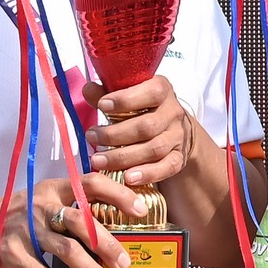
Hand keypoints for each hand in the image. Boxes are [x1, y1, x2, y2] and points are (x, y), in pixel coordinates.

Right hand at [0, 173, 144, 267]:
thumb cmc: (8, 220)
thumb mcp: (38, 203)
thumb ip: (69, 209)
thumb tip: (111, 230)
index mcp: (52, 190)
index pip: (91, 183)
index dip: (119, 194)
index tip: (141, 210)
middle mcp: (40, 207)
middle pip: (83, 222)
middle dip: (109, 244)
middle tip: (126, 263)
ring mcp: (25, 231)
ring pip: (68, 252)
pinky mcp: (13, 256)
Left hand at [84, 75, 196, 198]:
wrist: (172, 129)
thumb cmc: (143, 110)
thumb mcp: (128, 96)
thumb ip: (107, 93)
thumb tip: (88, 89)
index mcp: (162, 90)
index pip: (151, 92)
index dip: (126, 99)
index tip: (102, 106)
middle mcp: (173, 113)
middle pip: (147, 126)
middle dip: (115, 134)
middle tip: (91, 137)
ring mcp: (178, 137)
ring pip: (154, 149)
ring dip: (124, 157)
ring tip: (98, 160)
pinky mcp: (179, 157)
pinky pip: (167, 167)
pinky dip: (148, 174)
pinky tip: (127, 178)